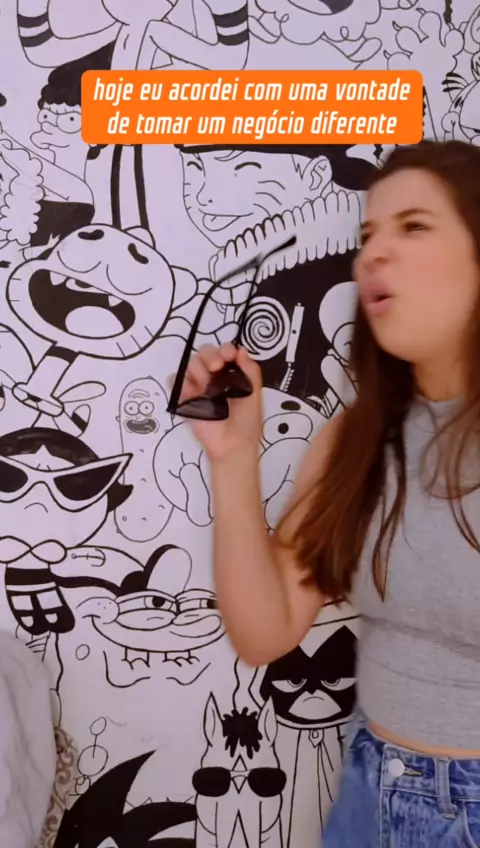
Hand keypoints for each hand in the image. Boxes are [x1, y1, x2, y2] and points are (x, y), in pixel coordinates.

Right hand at [176, 343, 262, 461]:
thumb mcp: (255, 393)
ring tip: (206, 386)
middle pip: (204, 353)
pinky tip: (190, 390)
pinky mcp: (185, 398)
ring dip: (198, 369)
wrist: (233, 444)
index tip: (229, 356)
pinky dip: (179, 381)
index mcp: (230, 373)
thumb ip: (250, 370)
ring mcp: (198, 386)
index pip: (224, 351)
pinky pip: (175, 381)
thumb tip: (241, 350)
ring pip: (190, 364)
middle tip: (216, 368)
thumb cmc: (247, 420)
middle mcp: (213, 376)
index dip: (225, 349)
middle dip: (210, 355)